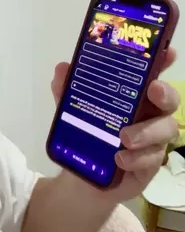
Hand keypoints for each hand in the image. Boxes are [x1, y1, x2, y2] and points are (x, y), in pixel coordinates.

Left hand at [51, 47, 179, 201]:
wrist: (82, 178)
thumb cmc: (87, 136)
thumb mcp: (71, 111)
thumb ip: (66, 90)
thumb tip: (62, 68)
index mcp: (135, 96)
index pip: (153, 75)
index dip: (163, 62)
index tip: (168, 53)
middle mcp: (149, 115)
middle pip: (169, 101)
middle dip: (165, 93)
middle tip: (152, 90)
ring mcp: (153, 141)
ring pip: (165, 130)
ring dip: (148, 132)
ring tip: (126, 138)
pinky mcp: (149, 165)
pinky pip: (151, 160)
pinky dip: (136, 159)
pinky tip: (120, 159)